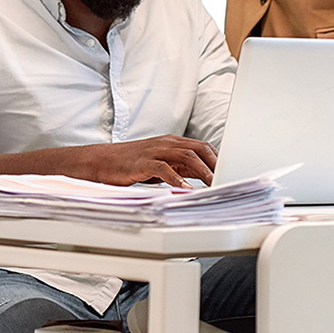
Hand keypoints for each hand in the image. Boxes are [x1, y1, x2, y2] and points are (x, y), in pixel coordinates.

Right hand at [83, 135, 216, 187]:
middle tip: (228, 180)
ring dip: (202, 171)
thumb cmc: (131, 164)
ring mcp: (154, 151)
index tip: (231, 174)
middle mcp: (166, 143)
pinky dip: (176, 179)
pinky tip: (184, 189)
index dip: (218, 159)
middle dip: (216, 164)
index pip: (203, 147)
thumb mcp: (160, 163)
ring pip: (186, 156)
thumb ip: (180, 167)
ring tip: (213, 185)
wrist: (102, 160)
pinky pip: (163, 168)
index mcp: (172, 142)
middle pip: (198, 149)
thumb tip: (204, 177)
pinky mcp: (142, 162)